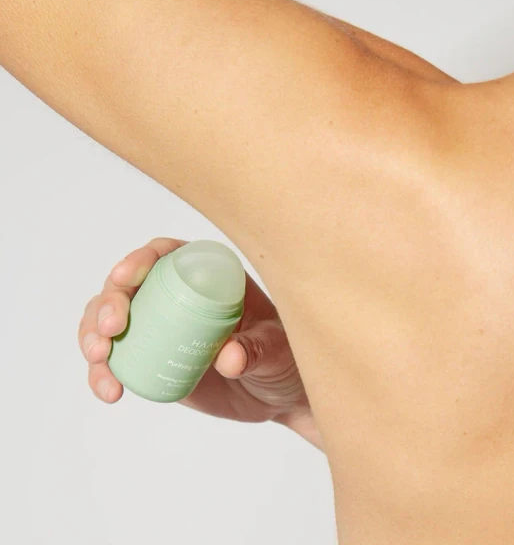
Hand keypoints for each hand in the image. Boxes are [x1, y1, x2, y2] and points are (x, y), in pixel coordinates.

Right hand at [78, 238, 321, 447]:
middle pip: (130, 285)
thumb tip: (228, 358)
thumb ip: (258, 351)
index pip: (166, 254)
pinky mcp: (152, 359)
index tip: (125, 277)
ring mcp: (161, 327)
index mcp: (208, 276)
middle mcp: (178, 296)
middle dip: (109, 301)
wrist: (279, 396)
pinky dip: (102, 372)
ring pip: (112, 319)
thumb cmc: (284, 359)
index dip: (140, 259)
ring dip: (93, 334)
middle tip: (110, 330)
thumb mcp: (277, 350)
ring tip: (100, 360)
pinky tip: (109, 390)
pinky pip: (117, 359)